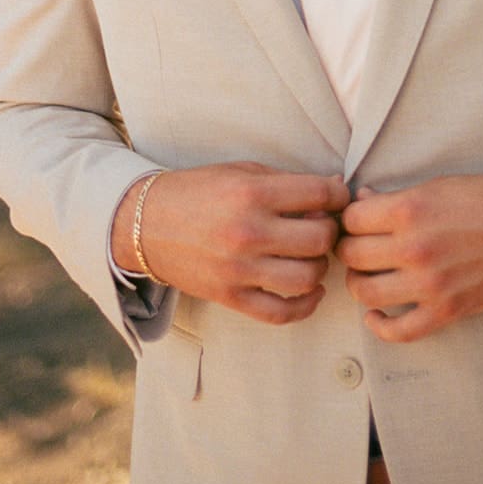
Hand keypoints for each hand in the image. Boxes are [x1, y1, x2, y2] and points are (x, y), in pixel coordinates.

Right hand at [112, 163, 349, 325]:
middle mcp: (248, 232)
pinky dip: (304, 306)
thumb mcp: (240, 171)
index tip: (337, 200)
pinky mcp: (230, 296)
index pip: (319, 195)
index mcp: (252, 193)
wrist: (145, 223)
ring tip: (312, 257)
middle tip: (324, 228)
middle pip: (319, 239)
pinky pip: (280, 313)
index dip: (338, 196)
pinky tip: (310, 291)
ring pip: (306, 278)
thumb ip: (287, 180)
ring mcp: (239, 269)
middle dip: (330, 232)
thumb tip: (337, 188)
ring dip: (319, 268)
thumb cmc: (197, 191)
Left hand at [336, 174, 482, 341]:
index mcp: (410, 209)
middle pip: (352, 255)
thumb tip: (360, 203)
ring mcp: (430, 284)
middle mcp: (415, 248)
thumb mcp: (438, 186)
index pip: (351, 219)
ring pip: (366, 292)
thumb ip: (396, 198)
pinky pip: (399, 331)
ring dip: (360, 284)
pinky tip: (376, 313)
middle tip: (359, 246)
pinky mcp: (447, 311)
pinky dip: (380, 326)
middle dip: (350, 249)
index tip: (357, 222)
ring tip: (368, 274)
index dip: (350, 219)